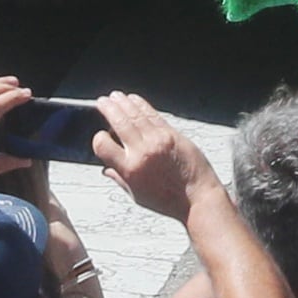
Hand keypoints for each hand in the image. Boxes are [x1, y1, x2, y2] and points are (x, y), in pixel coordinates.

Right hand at [92, 91, 202, 218]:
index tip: (101, 135)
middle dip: (108, 109)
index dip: (99, 138)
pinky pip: (152, 115)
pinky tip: (134, 100)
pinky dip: (141, 105)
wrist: (198, 196)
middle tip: (102, 102)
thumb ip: (120, 179)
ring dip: (123, 103)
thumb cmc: (170, 200)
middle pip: (119, 123)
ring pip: (135, 115)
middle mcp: (142, 152)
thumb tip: (107, 170)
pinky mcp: (172, 134)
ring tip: (115, 97)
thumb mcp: (138, 195)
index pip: (103, 145)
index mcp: (130, 170)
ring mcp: (158, 141)